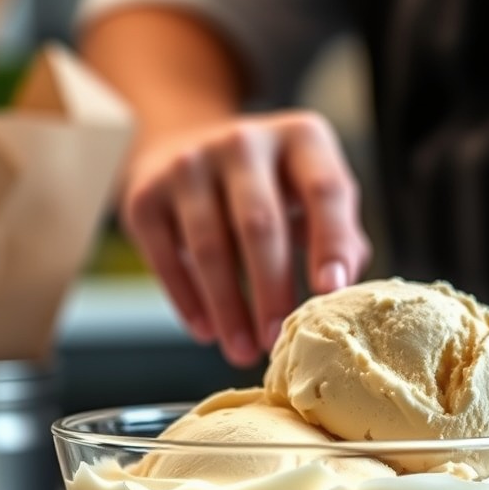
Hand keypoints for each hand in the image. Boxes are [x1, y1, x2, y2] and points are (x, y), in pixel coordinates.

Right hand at [120, 110, 371, 365]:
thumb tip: (341, 292)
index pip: (325, 190)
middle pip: (260, 224)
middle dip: (271, 290)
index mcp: (300, 138)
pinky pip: (167, 257)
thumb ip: (338, 236)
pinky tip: (206, 331)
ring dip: (228, 307)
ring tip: (241, 351)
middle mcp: (243, 142)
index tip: (330, 292)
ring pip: (209, 246)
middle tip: (276, 340)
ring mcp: (190, 163)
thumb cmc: (268, 187)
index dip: (331, 242)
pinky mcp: (147, 193)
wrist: (183, 147)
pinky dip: (188, 301)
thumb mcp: (310, 194)